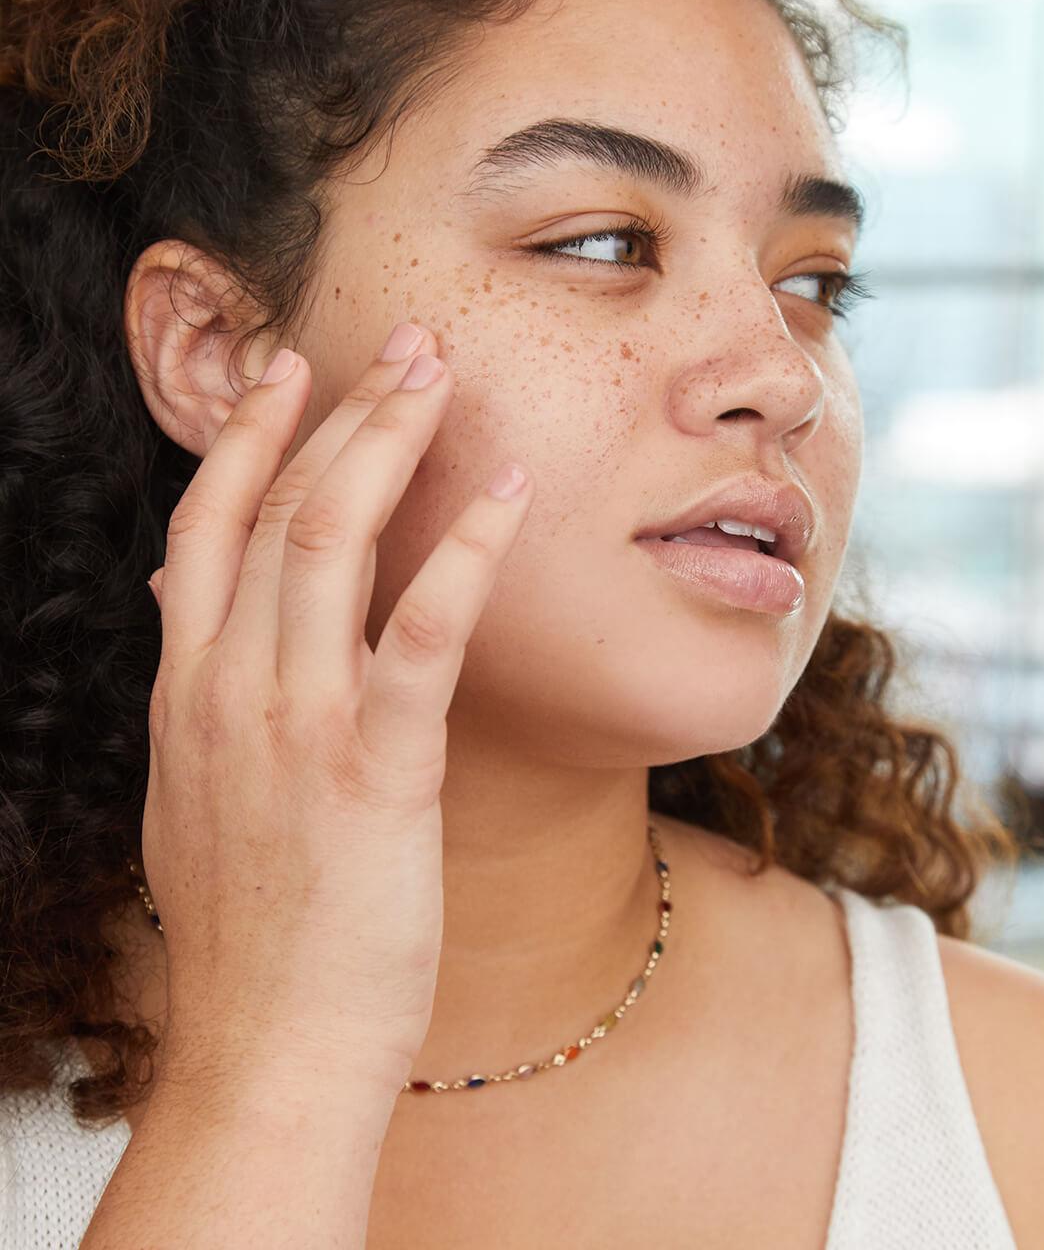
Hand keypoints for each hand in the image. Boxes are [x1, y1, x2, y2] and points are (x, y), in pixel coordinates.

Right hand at [140, 325, 532, 1095]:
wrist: (267, 1048)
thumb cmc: (250, 931)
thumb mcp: (192, 797)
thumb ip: (193, 692)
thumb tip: (183, 600)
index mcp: (185, 691)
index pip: (206, 524)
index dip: (247, 436)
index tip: (288, 369)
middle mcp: (228, 687)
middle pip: (276, 506)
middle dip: (340, 411)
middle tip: (402, 344)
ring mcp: (296, 722)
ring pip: (332, 538)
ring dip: (390, 441)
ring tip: (441, 373)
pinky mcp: (376, 767)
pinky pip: (421, 632)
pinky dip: (466, 550)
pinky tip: (510, 494)